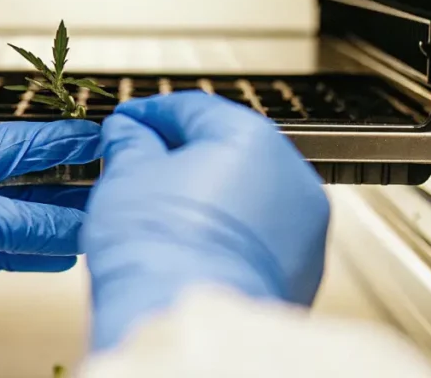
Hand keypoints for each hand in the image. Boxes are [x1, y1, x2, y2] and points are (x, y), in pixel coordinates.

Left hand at [0, 120, 100, 377]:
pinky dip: (36, 252)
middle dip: (70, 183)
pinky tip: (60, 254)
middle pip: (29, 181)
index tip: (105, 140)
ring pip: (23, 218)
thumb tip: (71, 225)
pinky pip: (9, 251)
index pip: (26, 141)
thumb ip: (21, 221)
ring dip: (58, 222)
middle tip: (111, 186)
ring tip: (95, 221)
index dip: (67, 140)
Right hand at [82, 92, 329, 350]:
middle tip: (141, 165)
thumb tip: (128, 132)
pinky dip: (231, 234)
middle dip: (184, 154)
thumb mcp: (126, 177)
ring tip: (164, 212)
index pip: (194, 108)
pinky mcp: (303, 269)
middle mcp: (289, 175)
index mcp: (249, 138)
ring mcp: (304, 226)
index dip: (151, 112)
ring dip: (211, 194)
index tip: (129, 122)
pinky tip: (192, 245)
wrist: (187, 323)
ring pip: (250, 193)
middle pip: (229, 147)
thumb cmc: (160, 253)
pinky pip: (262, 235)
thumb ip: (130, 142)